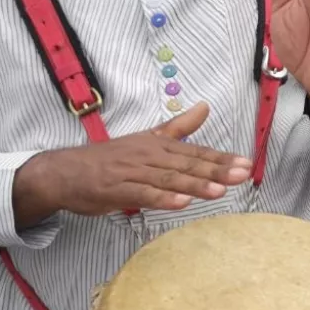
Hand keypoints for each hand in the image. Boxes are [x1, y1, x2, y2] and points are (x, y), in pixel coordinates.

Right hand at [11, 103, 249, 226]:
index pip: (194, 152)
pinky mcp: (116, 190)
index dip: (220, 158)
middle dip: (216, 170)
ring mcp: (132, 172)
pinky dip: (162, 198)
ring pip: (168, 179)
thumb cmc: (109, 158)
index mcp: (157, 145)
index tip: (245, 163)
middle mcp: (148, 156)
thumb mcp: (146, 139)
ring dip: (194, 185)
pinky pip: (142, 195)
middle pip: (186, 164)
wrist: (64, 172)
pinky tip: (181, 203)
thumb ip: (178, 128)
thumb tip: (205, 107)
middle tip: (241, 175)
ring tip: (219, 191)